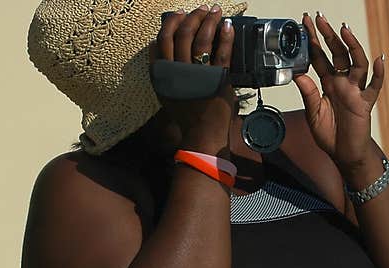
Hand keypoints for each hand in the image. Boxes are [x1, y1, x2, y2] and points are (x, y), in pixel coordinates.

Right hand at [149, 5, 235, 147]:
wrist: (202, 134)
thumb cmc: (187, 115)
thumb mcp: (167, 92)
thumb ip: (163, 69)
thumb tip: (160, 45)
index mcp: (164, 73)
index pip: (163, 39)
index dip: (172, 22)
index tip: (180, 13)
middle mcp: (179, 72)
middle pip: (183, 34)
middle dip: (193, 16)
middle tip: (201, 9)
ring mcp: (198, 75)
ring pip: (201, 39)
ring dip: (209, 21)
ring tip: (215, 11)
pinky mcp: (217, 79)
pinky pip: (221, 52)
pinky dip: (225, 36)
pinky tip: (228, 26)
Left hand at [293, 13, 384, 177]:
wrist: (344, 154)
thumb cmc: (330, 135)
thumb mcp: (313, 115)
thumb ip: (308, 95)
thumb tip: (299, 74)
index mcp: (327, 84)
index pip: (318, 57)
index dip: (312, 40)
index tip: (305, 22)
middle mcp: (342, 83)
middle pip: (337, 54)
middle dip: (329, 35)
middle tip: (322, 18)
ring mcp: (355, 91)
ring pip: (356, 63)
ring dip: (352, 46)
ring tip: (345, 31)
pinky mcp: (365, 103)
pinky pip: (374, 86)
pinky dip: (379, 73)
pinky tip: (379, 60)